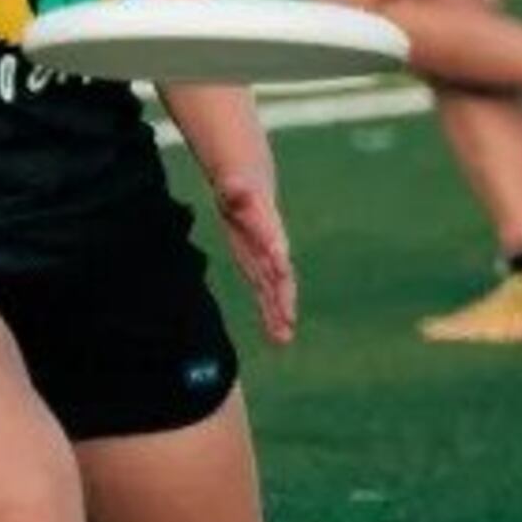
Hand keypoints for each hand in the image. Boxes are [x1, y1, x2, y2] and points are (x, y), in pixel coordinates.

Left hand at [213, 174, 297, 345]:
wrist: (251, 184)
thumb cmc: (240, 183)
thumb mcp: (234, 183)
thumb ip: (236, 189)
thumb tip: (235, 188)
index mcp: (265, 224)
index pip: (272, 240)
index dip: (276, 253)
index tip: (280, 270)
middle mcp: (271, 246)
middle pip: (279, 273)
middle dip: (283, 296)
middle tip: (288, 320)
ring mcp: (267, 259)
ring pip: (276, 290)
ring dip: (279, 313)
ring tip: (283, 339)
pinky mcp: (259, 268)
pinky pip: (266, 293)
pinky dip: (271, 312)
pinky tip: (277, 335)